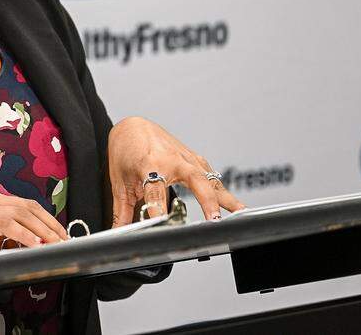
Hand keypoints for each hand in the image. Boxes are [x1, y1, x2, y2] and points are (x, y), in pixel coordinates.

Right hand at [0, 190, 68, 265]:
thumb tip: (18, 246)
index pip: (23, 204)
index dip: (44, 218)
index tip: (58, 232)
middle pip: (28, 206)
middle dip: (50, 223)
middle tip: (65, 238)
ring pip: (22, 213)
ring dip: (44, 230)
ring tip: (57, 243)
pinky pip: (8, 225)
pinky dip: (26, 236)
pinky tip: (36, 245)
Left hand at [107, 116, 244, 224]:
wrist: (132, 127)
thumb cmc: (125, 151)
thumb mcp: (120, 183)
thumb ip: (123, 211)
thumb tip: (120, 233)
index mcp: (148, 166)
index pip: (155, 193)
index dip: (158, 210)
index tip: (162, 225)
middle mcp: (170, 160)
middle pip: (194, 180)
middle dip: (206, 201)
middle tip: (214, 220)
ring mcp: (185, 158)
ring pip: (209, 178)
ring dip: (224, 196)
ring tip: (240, 213)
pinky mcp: (193, 159)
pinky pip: (210, 175)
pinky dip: (221, 189)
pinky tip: (233, 203)